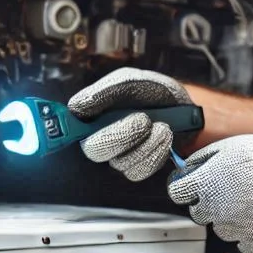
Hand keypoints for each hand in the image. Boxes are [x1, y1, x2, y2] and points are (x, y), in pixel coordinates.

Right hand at [67, 68, 191, 180]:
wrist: (183, 109)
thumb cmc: (152, 93)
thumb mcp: (131, 82)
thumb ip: (105, 92)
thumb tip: (77, 107)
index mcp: (93, 116)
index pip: (70, 126)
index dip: (69, 128)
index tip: (84, 121)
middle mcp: (101, 139)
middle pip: (94, 150)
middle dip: (120, 136)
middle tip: (143, 119)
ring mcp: (118, 156)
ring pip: (121, 163)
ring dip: (146, 144)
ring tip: (162, 126)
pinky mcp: (136, 168)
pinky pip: (138, 171)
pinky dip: (155, 153)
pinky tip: (165, 138)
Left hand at [167, 114, 252, 252]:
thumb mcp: (224, 148)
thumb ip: (200, 161)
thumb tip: (185, 169)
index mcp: (202, 186)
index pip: (177, 193)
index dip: (188, 187)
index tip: (196, 185)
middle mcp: (213, 211)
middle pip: (200, 214)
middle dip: (211, 204)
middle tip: (232, 191)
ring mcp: (233, 230)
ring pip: (223, 230)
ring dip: (232, 220)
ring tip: (252, 202)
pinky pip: (245, 245)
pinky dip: (252, 236)